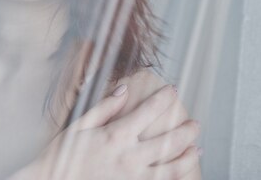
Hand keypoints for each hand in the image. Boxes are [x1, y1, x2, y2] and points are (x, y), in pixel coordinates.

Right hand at [34, 84, 200, 179]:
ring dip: (188, 157)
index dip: (164, 98)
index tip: (172, 90)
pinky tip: (181, 173)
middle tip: (195, 123)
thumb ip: (105, 107)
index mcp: (116, 136)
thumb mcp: (80, 125)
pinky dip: (174, 178)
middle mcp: (129, 157)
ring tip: (197, 149)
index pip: (149, 111)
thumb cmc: (63, 156)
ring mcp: (133, 177)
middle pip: (169, 141)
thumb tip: (124, 88)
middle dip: (186, 130)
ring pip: (171, 168)